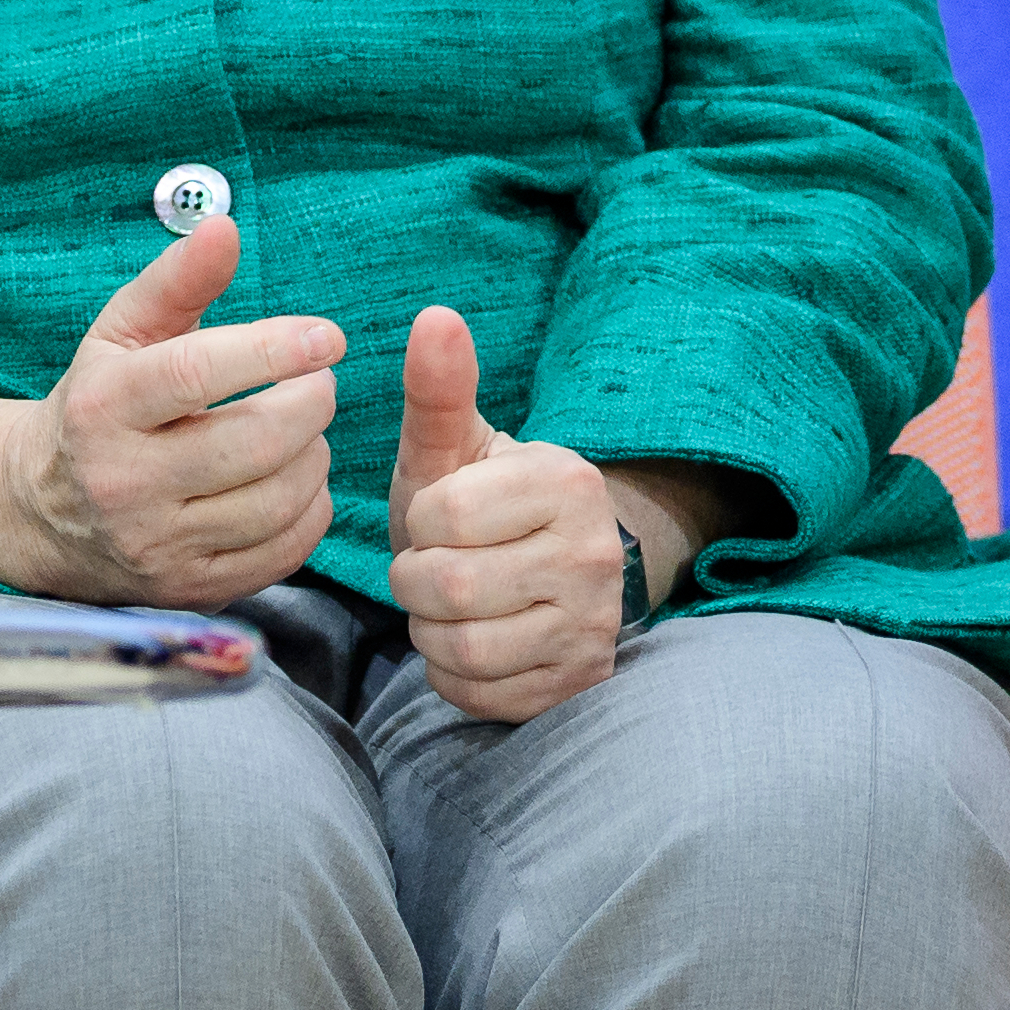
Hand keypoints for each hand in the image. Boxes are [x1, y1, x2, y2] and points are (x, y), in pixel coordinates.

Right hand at [0, 220, 341, 609]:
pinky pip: (283, 549)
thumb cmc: (97, 405)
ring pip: (277, 498)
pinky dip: (310, 509)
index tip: (326, 337)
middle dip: (309, 404)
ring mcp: (156, 542)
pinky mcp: (189, 586)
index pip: (196, 373)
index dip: (273, 350)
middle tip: (318, 382)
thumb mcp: (120, 336)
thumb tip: (226, 227)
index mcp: (101, 407)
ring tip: (303, 429)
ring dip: (314, 455)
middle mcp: (122, 480)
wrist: (42, 512)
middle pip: (252, 442)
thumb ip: (176, 281)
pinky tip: (295, 479)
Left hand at [382, 306, 630, 723]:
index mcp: (566, 483)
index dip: (418, 522)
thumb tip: (435, 316)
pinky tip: (470, 639)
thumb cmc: (480, 502)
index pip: (440, 517)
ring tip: (449, 603)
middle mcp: (594, 556)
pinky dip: (452, 674)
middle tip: (433, 565)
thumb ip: (439, 390)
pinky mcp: (579, 682)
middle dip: (415, 579)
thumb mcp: (454, 447)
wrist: (546, 568)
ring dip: (430, 630)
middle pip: (446, 586)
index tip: (437, 518)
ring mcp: (592, 626)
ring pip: (462, 648)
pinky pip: (480, 694)